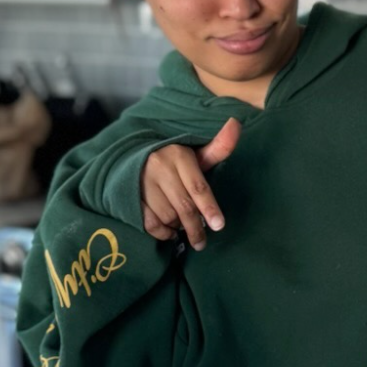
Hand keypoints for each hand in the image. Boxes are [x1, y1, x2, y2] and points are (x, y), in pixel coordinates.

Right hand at [139, 118, 240, 248]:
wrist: (129, 158)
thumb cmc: (173, 160)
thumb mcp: (195, 154)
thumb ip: (218, 147)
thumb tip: (236, 123)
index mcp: (179, 156)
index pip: (198, 187)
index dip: (210, 208)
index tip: (218, 225)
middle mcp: (160, 167)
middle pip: (184, 206)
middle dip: (196, 228)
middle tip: (202, 243)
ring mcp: (143, 183)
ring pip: (168, 216)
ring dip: (178, 226)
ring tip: (182, 225)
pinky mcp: (131, 197)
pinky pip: (150, 223)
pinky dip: (162, 232)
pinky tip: (168, 230)